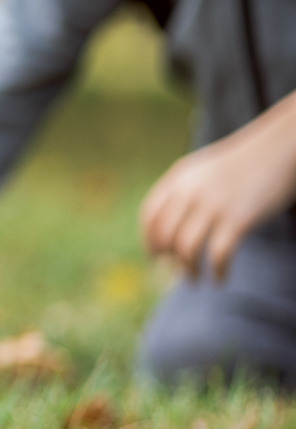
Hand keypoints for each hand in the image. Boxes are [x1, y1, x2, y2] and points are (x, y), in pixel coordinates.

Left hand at [141, 100, 295, 279]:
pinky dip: (217, 271)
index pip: (149, 215)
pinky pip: (218, 254)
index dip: (148, 240)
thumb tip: (170, 226)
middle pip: (164, 235)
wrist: (279, 148)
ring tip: (196, 280)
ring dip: (188, 270)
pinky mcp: (239, 219)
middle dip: (166, 260)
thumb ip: (184, 191)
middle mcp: (190, 192)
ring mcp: (214, 205)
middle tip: (177, 273)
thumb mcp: (204, 170)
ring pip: (186, 248)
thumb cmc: (243, 164)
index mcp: (179, 178)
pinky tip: (221, 279)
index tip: (155, 257)